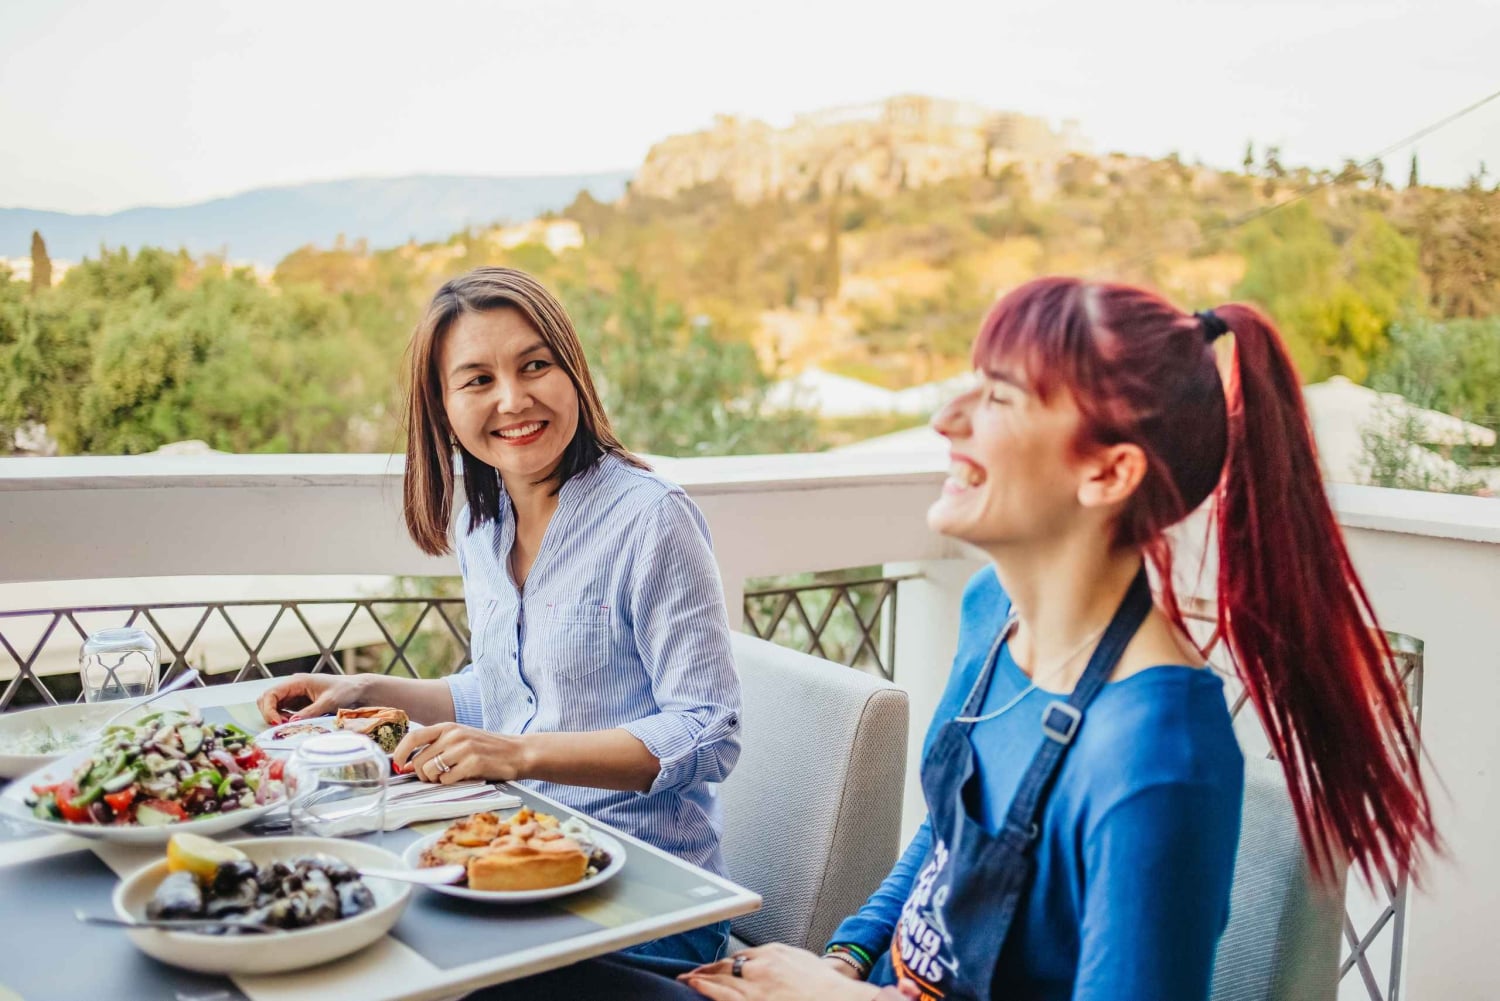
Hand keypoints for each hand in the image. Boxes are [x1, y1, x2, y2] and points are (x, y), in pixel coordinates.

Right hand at [256, 673, 363, 723]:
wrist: (357, 690)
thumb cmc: (345, 690)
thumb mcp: (328, 702)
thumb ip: (310, 712)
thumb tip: (293, 722)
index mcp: (297, 681)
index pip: (271, 694)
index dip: (268, 709)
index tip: (276, 723)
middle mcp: (293, 687)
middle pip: (267, 699)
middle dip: (269, 714)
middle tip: (281, 726)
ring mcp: (295, 695)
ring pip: (273, 706)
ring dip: (276, 717)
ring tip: (289, 726)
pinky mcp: (299, 704)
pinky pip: (283, 712)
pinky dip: (284, 719)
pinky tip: (294, 724)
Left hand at [393, 722, 531, 784]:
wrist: (517, 752)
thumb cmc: (487, 749)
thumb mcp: (461, 739)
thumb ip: (438, 746)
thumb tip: (408, 764)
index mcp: (448, 727)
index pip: (413, 737)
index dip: (400, 752)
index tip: (398, 765)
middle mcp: (454, 735)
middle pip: (418, 760)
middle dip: (421, 775)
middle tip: (433, 778)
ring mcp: (463, 748)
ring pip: (430, 771)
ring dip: (435, 780)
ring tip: (449, 777)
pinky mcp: (473, 763)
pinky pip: (447, 780)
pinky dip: (450, 783)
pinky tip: (462, 778)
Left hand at [679, 943, 880, 1000]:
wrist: (836, 999)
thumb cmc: (825, 986)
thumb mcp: (802, 961)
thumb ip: (783, 959)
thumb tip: (771, 961)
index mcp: (773, 954)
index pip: (741, 956)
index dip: (724, 963)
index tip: (715, 967)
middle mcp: (760, 967)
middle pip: (725, 966)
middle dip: (706, 970)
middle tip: (690, 973)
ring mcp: (754, 987)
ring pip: (720, 980)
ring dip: (700, 979)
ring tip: (687, 980)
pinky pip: (724, 996)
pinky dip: (707, 990)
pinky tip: (696, 987)